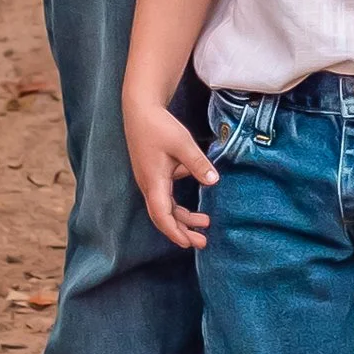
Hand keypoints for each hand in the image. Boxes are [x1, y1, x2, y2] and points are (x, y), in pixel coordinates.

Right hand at [122, 89, 216, 251]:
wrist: (140, 109)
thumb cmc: (159, 126)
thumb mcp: (182, 143)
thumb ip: (197, 163)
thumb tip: (214, 181)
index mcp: (154, 181)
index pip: (162, 215)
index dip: (175, 232)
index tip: (189, 243)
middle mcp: (149, 185)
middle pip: (163, 217)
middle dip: (182, 231)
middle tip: (202, 243)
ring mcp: (149, 180)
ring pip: (165, 207)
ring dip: (182, 218)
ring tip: (204, 223)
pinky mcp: (152, 174)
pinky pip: (165, 196)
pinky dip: (178, 203)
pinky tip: (196, 188)